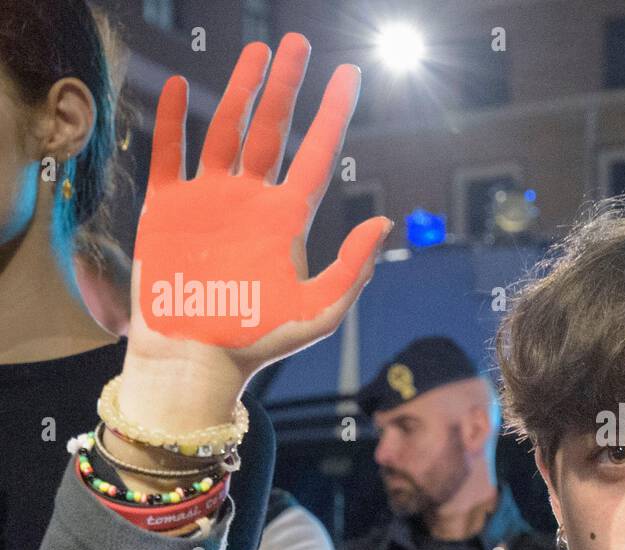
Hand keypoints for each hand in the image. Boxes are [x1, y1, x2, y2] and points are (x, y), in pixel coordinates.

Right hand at [121, 34, 390, 430]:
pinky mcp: (168, 208)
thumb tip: (382, 223)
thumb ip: (351, 269)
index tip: (350, 75)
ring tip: (255, 51)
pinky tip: (173, 86)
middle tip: (296, 42)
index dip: (333, 114)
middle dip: (286, 86)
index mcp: (289, 219)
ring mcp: (210, 199)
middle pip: (273, 129)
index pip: (317, 154)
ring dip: (239, 90)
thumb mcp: (317, 311)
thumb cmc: (259, 341)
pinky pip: (170, 154)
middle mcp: (252, 200)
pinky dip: (171, 121)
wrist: (196, 358)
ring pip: (226, 129)